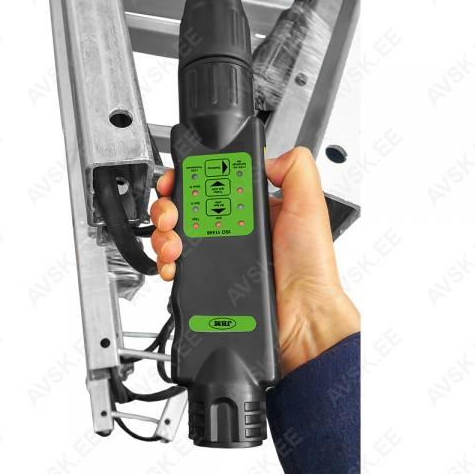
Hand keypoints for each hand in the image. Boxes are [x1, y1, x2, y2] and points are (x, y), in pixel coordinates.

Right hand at [149, 147, 359, 375]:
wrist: (301, 317)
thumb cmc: (310, 268)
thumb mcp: (310, 208)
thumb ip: (295, 172)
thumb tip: (270, 156)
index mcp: (253, 209)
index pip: (212, 184)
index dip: (189, 178)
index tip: (176, 179)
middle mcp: (232, 229)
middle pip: (185, 207)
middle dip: (168, 206)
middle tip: (171, 214)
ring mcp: (217, 255)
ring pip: (174, 235)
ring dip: (164, 234)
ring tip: (174, 242)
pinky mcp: (206, 278)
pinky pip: (176, 265)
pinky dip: (166, 261)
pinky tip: (172, 263)